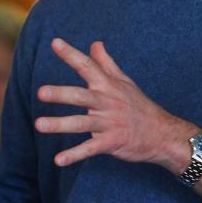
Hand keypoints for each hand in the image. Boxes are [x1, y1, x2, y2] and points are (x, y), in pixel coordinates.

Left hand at [35, 38, 191, 168]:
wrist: (163, 134)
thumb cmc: (140, 105)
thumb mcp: (125, 81)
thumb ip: (106, 63)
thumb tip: (95, 43)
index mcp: (108, 85)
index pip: (87, 66)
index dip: (71, 54)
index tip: (55, 43)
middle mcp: (107, 102)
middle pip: (81, 96)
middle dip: (61, 94)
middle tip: (40, 92)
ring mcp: (109, 123)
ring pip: (81, 123)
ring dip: (60, 124)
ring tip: (38, 125)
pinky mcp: (111, 142)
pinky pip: (90, 149)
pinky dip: (74, 155)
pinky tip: (58, 160)